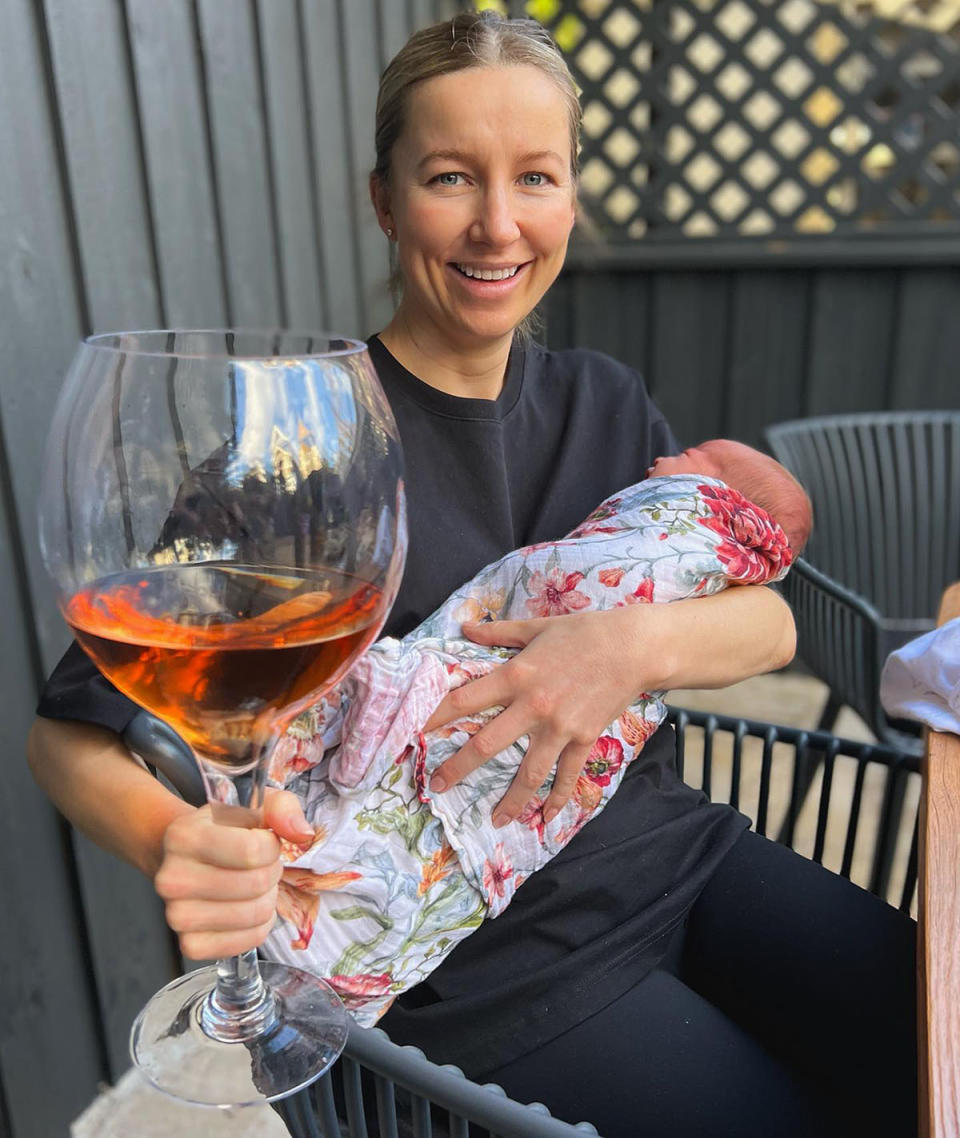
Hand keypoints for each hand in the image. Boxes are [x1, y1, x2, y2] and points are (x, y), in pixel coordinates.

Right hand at [154, 789, 312, 958]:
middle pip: (255, 884)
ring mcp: (177, 916)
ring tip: (255, 885)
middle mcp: (172, 879)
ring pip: (254, 914)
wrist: (190, 857)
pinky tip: (249, 907)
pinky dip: (259, 926)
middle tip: (262, 865)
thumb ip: (282, 809)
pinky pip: (246, 942)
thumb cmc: (225, 830)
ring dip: (268, 898)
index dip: (272, 847)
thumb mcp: (254, 806)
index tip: (265, 842)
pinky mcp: (190, 945)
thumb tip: (302, 834)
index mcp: (183, 836)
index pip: (251, 851)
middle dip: (272, 872)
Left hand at [424, 611, 646, 826]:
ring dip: (511, 799)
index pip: (464, 700)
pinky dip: (558, 798)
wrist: (633, 647)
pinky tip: (547, 818)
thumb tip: (464, 628)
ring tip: (495, 820)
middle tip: (437, 787)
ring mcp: (560, 728)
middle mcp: (533, 706)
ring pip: (528, 772)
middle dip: (459, 768)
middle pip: (487, 744)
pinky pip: (567, 775)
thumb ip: (498, 633)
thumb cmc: (584, 631)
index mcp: (516, 675)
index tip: (412, 734)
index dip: (434, 717)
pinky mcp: (583, 739)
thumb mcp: (536, 627)